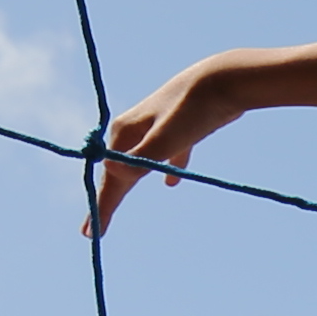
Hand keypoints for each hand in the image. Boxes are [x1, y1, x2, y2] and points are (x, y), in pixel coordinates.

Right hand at [85, 50, 273, 235]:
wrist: (224, 81)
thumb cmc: (192, 110)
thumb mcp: (165, 139)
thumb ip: (140, 159)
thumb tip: (112, 174)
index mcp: (125, 132)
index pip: (110, 179)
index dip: (101, 207)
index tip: (92, 234)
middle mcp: (135, 129)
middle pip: (117, 172)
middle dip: (107, 201)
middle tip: (94, 231)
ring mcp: (157, 127)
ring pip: (137, 164)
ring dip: (126, 187)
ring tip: (114, 207)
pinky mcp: (181, 128)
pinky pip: (167, 154)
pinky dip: (167, 169)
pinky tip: (171, 184)